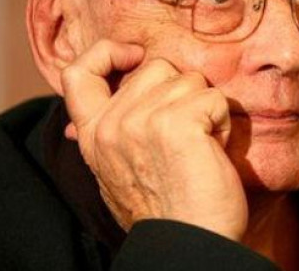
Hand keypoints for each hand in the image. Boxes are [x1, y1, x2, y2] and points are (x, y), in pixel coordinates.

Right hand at [60, 39, 247, 240]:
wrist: (188, 245)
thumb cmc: (166, 210)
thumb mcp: (115, 172)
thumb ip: (107, 136)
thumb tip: (76, 124)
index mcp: (92, 134)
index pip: (77, 71)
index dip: (107, 53)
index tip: (134, 58)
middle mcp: (110, 124)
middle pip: (155, 66)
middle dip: (180, 93)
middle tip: (184, 137)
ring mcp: (140, 121)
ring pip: (189, 79)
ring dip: (204, 109)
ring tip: (198, 148)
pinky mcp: (175, 124)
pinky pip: (213, 98)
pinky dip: (222, 122)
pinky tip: (211, 151)